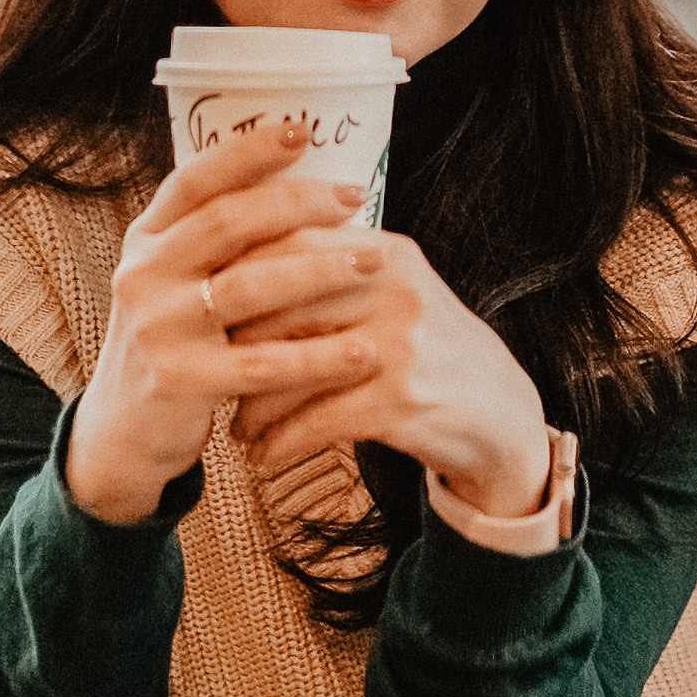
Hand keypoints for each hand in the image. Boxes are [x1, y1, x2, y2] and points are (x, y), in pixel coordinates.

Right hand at [63, 121, 374, 524]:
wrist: (122, 430)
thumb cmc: (173, 341)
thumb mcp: (174, 281)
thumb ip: (214, 242)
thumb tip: (300, 187)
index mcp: (146, 239)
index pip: (194, 180)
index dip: (247, 152)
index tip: (302, 130)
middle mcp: (143, 274)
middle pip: (228, 223)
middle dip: (299, 204)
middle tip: (354, 197)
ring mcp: (157, 327)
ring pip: (251, 286)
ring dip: (320, 270)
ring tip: (374, 261)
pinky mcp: (179, 380)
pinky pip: (262, 364)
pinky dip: (318, 357)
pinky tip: (363, 352)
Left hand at [230, 231, 552, 521]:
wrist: (498, 414)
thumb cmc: (428, 351)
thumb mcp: (395, 293)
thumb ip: (335, 271)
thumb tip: (237, 263)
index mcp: (386, 251)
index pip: (290, 241)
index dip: (235, 272)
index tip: (198, 302)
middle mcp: (393, 287)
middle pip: (282, 303)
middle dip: (233, 344)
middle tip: (205, 370)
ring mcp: (400, 343)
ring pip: (293, 365)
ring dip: (252, 403)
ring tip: (234, 424)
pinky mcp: (401, 400)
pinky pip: (316, 419)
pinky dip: (280, 441)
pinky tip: (262, 456)